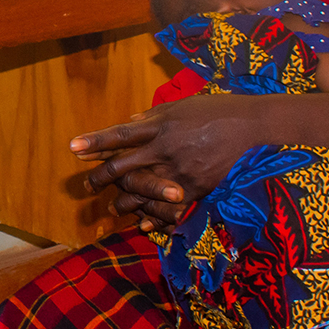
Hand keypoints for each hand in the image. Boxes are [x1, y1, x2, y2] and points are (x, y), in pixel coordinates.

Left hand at [71, 94, 272, 220]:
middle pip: (124, 167)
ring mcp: (180, 172)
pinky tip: (142, 222)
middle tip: (86, 187)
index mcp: (160, 126)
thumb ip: (152, 117)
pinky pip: (168, 208)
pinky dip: (154, 217)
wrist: (255, 129)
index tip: (73, 148)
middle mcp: (165, 150)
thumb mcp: (181, 106)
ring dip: (124, 202)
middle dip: (100, 178)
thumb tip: (130, 123)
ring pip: (141, 192)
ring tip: (113, 208)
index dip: (95, 141)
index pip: (120, 135)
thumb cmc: (216, 111)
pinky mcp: (197, 189)